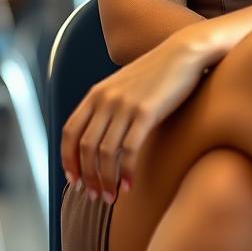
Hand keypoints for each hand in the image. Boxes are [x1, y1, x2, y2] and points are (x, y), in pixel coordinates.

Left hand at [61, 29, 212, 201]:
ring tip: (111, 197)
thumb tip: (100, 136)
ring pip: (105, 153)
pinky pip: (129, 151)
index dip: (67, 160)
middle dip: (87, 177)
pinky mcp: (146, 112)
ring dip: (105, 181)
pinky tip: (130, 185)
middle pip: (85, 147)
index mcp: (96, 93)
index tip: (74, 180)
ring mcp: (125, 105)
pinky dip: (126, 172)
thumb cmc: (157, 73)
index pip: (69, 132)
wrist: (184, 53)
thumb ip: (108, 105)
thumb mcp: (124, 85)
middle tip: (95, 196)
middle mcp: (106, 99)